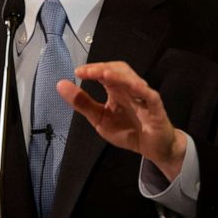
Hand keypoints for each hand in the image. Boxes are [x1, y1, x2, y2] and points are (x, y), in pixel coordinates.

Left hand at [57, 61, 187, 179]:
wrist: (153, 148)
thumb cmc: (129, 130)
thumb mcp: (99, 118)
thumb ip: (82, 103)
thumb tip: (61, 85)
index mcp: (116, 89)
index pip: (105, 72)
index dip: (92, 69)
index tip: (78, 71)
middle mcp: (130, 89)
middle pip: (119, 70)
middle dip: (102, 68)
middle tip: (86, 72)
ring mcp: (144, 96)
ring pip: (133, 79)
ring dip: (119, 75)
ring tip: (104, 74)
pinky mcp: (156, 108)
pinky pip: (149, 95)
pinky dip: (140, 89)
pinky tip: (132, 86)